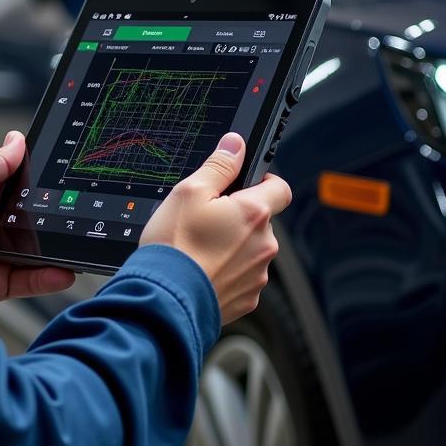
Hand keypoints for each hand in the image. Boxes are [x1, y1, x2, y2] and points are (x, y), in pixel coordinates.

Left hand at [0, 131, 75, 309]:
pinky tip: (64, 268)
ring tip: (75, 241)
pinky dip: (48, 276)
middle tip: (73, 210)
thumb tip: (18, 140)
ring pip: (34, 251)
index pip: (18, 190)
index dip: (38, 186)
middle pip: (30, 221)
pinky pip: (29, 280)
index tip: (61, 180)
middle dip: (52, 216)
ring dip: (55, 248)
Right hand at [139, 133, 288, 323]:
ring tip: (200, 249)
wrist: (165, 300)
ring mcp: (257, 275)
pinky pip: (243, 276)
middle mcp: (264, 245)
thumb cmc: (175, 247)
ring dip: (233, 246)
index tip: (244, 185)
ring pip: (252, 250)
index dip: (264, 182)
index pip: (280, 188)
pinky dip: (227, 272)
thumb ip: (219, 165)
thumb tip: (236, 145)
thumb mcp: (189, 192)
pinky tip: (203, 270)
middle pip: (261, 221)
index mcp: (254, 213)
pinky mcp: (247, 299)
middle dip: (240, 217)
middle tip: (207, 220)